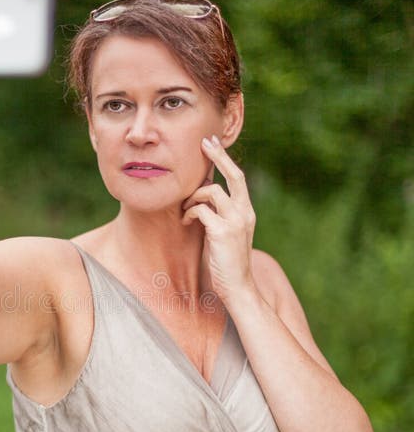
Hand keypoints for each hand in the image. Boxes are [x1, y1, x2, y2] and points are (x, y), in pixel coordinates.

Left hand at [180, 135, 256, 304]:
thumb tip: (204, 194)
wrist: (238, 288)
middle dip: (218, 156)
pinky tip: (185, 222)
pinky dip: (189, 212)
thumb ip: (220, 214)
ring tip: (185, 210)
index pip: (238, 177)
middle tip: (203, 143)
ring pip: (211, 191)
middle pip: (233, 174)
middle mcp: (244, 212)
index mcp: (247, 211)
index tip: (212, 143)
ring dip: (193, 197)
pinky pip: (200, 210)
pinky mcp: (221, 232)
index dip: (225, 159)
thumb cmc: (227, 262)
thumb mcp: (227, 233)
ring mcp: (235, 221)